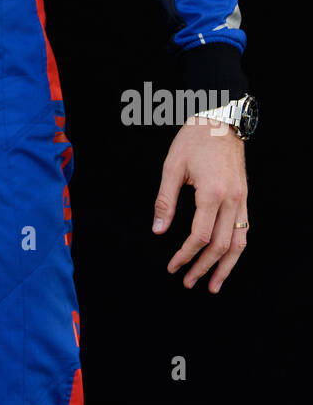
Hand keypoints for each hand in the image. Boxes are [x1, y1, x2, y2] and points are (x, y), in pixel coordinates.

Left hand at [152, 115, 248, 292]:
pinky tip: (227, 260)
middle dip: (204, 268)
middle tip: (188, 282)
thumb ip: (165, 201)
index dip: (185, 255)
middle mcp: (232, 200)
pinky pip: (245, 230)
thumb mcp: (172, 166)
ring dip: (226, 267)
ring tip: (213, 285)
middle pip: (221, 245)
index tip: (172, 266)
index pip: (200, 236)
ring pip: (239, 243)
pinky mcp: (245, 198)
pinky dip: (236, 249)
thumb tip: (158, 231)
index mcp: (211, 193)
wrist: (220, 119)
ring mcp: (242, 200)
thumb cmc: (194, 139)